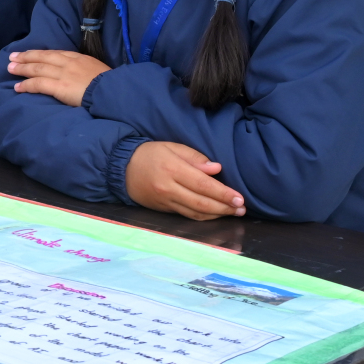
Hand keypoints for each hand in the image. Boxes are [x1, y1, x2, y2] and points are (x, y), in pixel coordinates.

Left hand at [7, 50, 111, 106]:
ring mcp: (63, 74)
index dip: (41, 53)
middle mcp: (69, 63)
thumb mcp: (100, 70)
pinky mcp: (60, 87)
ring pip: (37, 68)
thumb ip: (87, 71)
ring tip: (10, 68)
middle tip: (13, 56)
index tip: (31, 53)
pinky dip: (26, 85)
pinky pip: (38, 84)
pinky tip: (17, 87)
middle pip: (43, 57)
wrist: (115, 92)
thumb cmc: (111, 85)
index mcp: (80, 58)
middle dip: (26, 56)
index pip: (56, 53)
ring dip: (22, 68)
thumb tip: (81, 75)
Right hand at [125, 141, 246, 220]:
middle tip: (242, 209)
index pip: (203, 185)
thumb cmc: (150, 153)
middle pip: (202, 202)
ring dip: (217, 214)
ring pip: (195, 212)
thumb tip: (216, 169)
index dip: (223, 193)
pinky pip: (187, 215)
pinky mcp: (163, 209)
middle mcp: (168, 188)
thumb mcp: (172, 147)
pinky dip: (203, 216)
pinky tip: (215, 214)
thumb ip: (194, 157)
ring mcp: (165, 201)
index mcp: (172, 169)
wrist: (121, 168)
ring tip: (233, 212)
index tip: (240, 198)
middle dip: (224, 207)